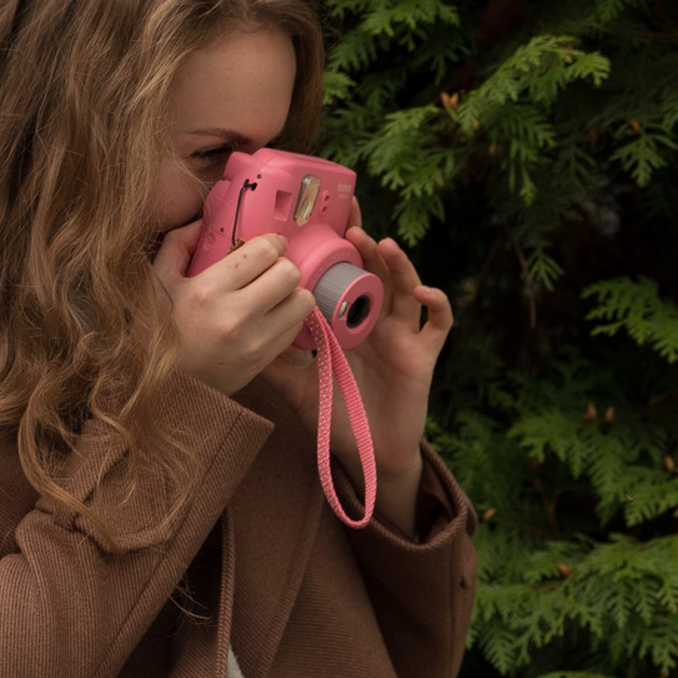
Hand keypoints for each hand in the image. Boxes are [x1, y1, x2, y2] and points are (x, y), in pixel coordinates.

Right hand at [153, 223, 315, 397]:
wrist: (163, 387)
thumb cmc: (158, 330)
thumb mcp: (156, 282)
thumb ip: (177, 244)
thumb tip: (203, 221)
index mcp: (208, 290)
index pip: (264, 252)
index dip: (273, 242)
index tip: (269, 246)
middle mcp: (235, 316)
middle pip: (290, 274)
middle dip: (284, 266)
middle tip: (272, 270)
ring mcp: (253, 342)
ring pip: (303, 302)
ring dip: (292, 293)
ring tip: (274, 295)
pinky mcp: (264, 361)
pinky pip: (296, 328)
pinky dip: (289, 318)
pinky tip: (270, 317)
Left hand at [262, 224, 451, 533]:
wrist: (369, 458)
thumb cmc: (336, 420)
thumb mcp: (297, 387)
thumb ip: (274, 361)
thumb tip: (238, 334)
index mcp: (347, 322)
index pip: (342, 275)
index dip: (336, 249)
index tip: (317, 224)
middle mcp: (376, 322)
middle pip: (375, 271)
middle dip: (366, 242)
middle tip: (349, 219)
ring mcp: (401, 336)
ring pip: (405, 288)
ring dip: (397, 263)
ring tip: (379, 244)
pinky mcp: (422, 356)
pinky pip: (438, 324)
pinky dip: (436, 304)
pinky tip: (422, 293)